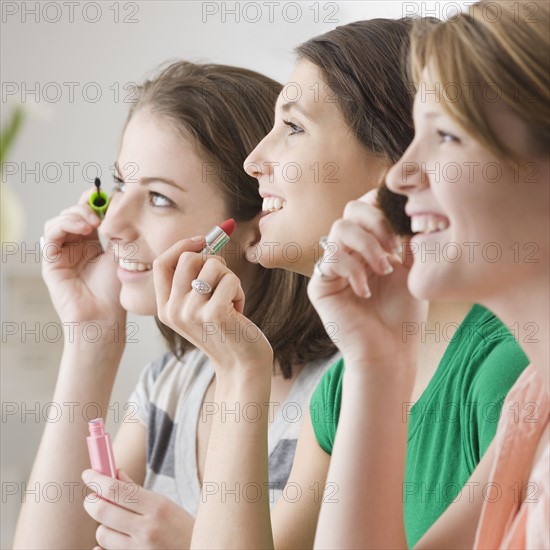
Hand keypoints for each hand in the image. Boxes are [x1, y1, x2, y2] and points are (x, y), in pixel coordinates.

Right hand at [41, 189, 123, 324]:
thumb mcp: (120, 253)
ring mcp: (61, 252)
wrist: (104, 316)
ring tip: (93, 222)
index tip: (110, 196)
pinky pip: (51, 234)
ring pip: (60, 220)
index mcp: (92, 243)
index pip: (89, 213)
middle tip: (102, 211)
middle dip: (87, 207)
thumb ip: (117, 230)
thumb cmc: (115, 290)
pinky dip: (64, 225)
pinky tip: (82, 228)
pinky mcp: (50, 261)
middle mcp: (75, 245)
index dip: (97, 202)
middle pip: (74, 213)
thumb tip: (119, 201)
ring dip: (75, 214)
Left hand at [82, 469, 192, 548]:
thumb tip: (115, 473)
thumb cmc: (181, 527)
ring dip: (102, 525)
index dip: (97, 479)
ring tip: (114, 522)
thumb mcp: (165, 504)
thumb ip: (137, 491)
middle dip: (92, 501)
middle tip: (92, 497)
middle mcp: (147, 528)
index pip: (116, 489)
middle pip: (102, 510)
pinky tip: (113, 539)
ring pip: (101, 533)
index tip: (88, 473)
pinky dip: (103, 544)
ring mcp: (139, 549)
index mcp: (157, 506)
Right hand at [154, 238, 272, 373]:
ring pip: (212, 266)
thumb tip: (209, 237)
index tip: (202, 241)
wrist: (242, 365)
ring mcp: (191, 313)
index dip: (182, 246)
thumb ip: (195, 277)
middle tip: (223, 282)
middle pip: (187, 258)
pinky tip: (238, 311)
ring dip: (229, 279)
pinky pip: (230, 279)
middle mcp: (172, 311)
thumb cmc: (226, 330)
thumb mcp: (200, 306)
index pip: (161, 263)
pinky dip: (239, 291)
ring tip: (231, 303)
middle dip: (213, 262)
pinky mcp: (214, 314)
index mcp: (164, 309)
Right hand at [307, 189, 427, 369]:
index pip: (368, 208)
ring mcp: (332, 266)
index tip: (405, 227)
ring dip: (367, 245)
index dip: (383, 207)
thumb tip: (414, 211)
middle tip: (394, 248)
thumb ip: (409, 240)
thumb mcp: (413, 271)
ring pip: (339, 228)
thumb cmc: (403, 315)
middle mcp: (348, 251)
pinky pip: (331, 259)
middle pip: (351, 209)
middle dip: (377, 222)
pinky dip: (353, 270)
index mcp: (369, 244)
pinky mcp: (319, 284)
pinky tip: (366, 290)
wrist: (390, 351)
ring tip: (385, 270)